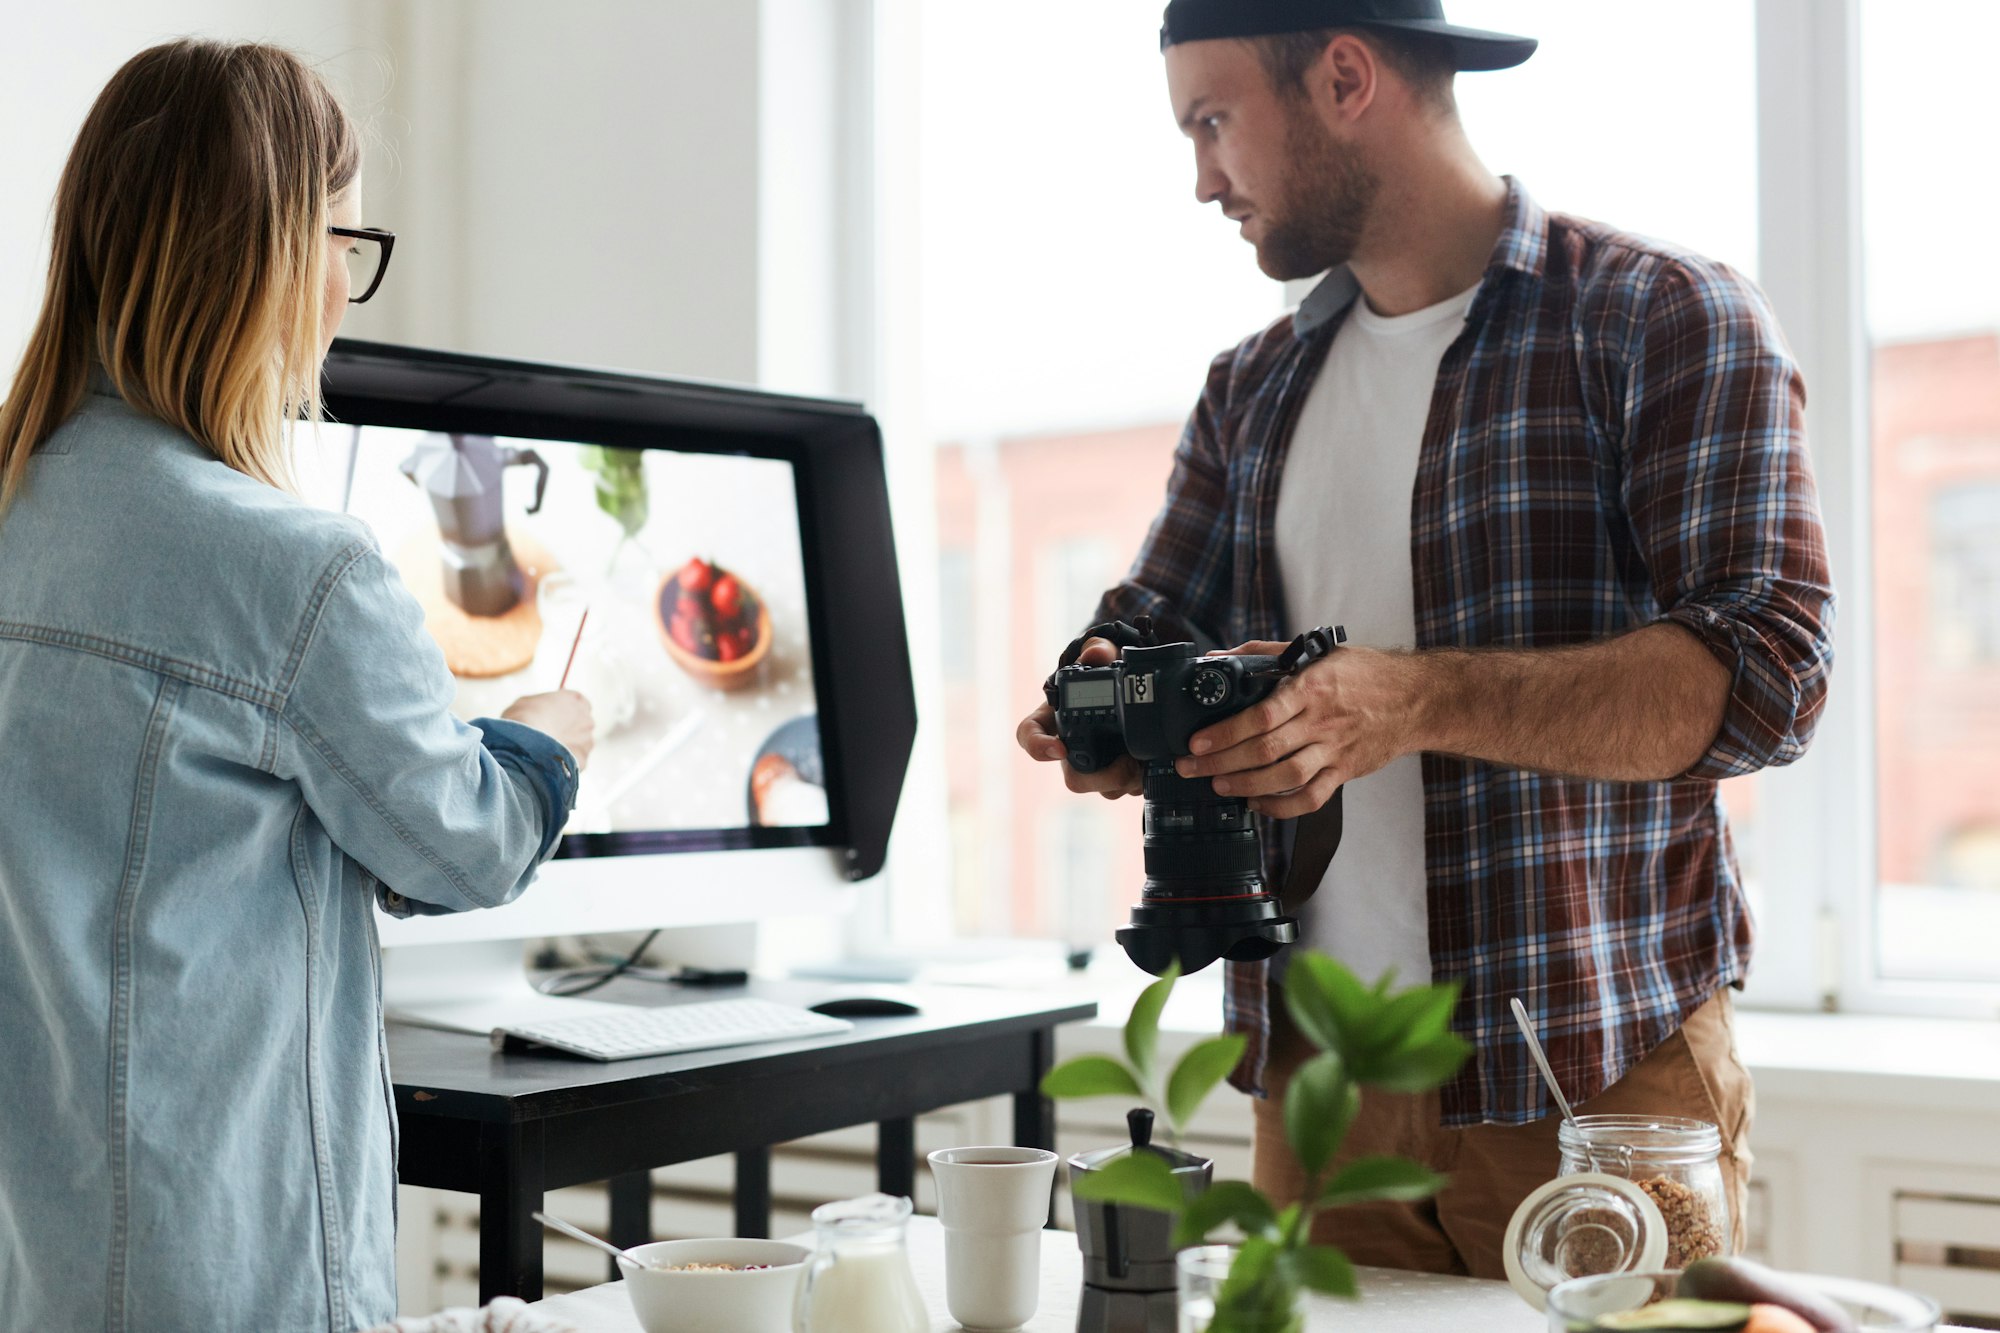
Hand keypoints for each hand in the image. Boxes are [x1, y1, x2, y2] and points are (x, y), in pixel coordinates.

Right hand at [503, 689, 595, 769]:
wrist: (525, 743)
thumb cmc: (523, 719)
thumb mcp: (526, 702)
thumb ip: (541, 704)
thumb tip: (541, 708)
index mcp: (576, 701)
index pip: (579, 703)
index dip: (566, 711)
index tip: (557, 717)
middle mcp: (587, 719)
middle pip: (581, 725)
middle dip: (569, 730)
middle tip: (550, 736)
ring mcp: (587, 741)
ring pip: (579, 745)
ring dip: (567, 747)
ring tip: (546, 751)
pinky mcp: (583, 760)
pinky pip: (574, 762)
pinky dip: (564, 763)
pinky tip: (549, 762)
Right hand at [1016, 637, 1143, 799]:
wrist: (1131, 690)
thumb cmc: (1103, 674)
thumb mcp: (1102, 657)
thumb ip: (1098, 652)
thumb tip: (1095, 655)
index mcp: (1052, 720)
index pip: (1029, 736)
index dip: (1039, 747)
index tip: (1060, 749)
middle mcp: (1069, 750)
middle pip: (1075, 779)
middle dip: (1105, 777)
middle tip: (1129, 762)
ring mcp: (1094, 768)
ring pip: (1107, 789)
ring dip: (1131, 779)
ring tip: (1149, 757)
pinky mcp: (1118, 778)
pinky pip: (1127, 790)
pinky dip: (1144, 779)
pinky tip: (1155, 761)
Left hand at [1173, 642, 1421, 818]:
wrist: (1416, 698)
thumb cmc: (1363, 673)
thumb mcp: (1317, 653)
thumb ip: (1265, 654)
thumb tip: (1218, 658)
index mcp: (1312, 688)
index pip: (1262, 716)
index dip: (1225, 732)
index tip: (1197, 741)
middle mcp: (1322, 721)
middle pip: (1266, 751)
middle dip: (1221, 763)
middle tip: (1192, 767)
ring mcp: (1335, 750)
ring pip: (1285, 778)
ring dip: (1246, 786)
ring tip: (1219, 785)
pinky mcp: (1345, 772)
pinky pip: (1310, 798)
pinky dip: (1280, 807)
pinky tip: (1257, 802)